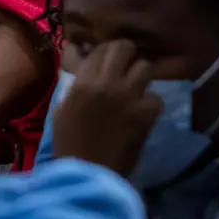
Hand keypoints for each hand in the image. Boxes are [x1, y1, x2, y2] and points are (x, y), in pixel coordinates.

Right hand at [49, 40, 162, 176]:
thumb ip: (75, 86)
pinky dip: (150, 102)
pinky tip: (143, 110)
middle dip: (126, 54)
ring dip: (140, 75)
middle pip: (124, 48)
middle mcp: (107, 82)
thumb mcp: (62, 108)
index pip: (100, 49)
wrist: (88, 171)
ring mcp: (129, 97)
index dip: (105, 52)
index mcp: (83, 81)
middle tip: (125, 64)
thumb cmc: (69, 142)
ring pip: (144, 66)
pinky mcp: (146, 113)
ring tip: (136, 86)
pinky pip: (156, 96)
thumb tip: (85, 68)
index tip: (106, 59)